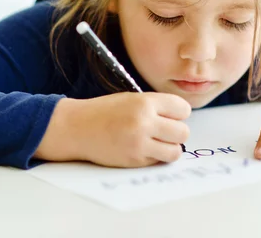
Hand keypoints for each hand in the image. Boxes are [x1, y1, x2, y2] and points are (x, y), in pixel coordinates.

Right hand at [35, 92, 190, 167]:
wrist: (77, 127)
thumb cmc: (105, 112)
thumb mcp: (132, 99)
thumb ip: (156, 107)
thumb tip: (182, 119)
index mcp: (145, 102)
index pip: (183, 109)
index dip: (179, 114)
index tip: (170, 116)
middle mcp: (144, 121)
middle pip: (183, 132)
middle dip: (177, 133)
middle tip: (164, 131)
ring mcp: (139, 143)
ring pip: (176, 151)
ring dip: (170, 148)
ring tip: (158, 143)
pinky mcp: (134, 160)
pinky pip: (158, 161)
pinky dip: (155, 157)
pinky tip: (143, 149)